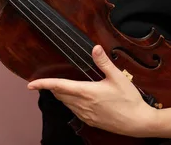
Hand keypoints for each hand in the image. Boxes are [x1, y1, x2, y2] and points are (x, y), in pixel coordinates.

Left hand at [27, 45, 155, 137]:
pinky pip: (74, 111)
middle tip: (46, 81)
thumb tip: (94, 47)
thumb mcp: (118, 77)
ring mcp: (86, 115)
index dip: (44, 84)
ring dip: (61, 95)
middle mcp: (83, 105)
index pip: (60, 86)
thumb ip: (104, 62)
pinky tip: (76, 99)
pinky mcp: (91, 121)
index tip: (31, 84)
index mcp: (87, 92)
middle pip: (60, 95)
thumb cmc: (129, 100)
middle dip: (52, 88)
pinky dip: (70, 103)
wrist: (138, 122)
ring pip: (66, 103)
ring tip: (59, 87)